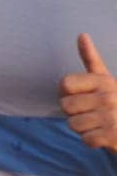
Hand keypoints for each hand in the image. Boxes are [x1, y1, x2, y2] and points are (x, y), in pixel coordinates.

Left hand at [60, 33, 116, 151]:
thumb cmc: (114, 103)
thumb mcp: (104, 79)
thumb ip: (91, 59)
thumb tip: (82, 34)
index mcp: (104, 81)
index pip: (64, 84)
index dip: (66, 93)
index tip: (81, 96)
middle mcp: (109, 96)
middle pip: (65, 106)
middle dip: (74, 113)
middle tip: (92, 113)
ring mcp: (113, 116)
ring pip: (74, 124)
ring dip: (83, 128)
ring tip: (98, 124)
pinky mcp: (114, 136)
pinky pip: (86, 139)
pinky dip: (92, 141)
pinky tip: (104, 136)